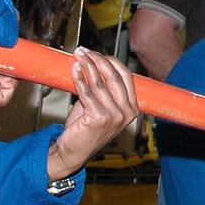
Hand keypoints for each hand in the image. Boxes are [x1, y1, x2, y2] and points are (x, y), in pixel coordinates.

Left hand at [47, 47, 139, 179]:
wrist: (73, 152)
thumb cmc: (85, 130)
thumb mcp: (99, 106)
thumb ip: (100, 88)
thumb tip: (90, 63)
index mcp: (132, 108)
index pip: (125, 76)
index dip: (110, 61)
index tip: (95, 53)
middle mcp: (126, 112)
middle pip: (114, 77)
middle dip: (98, 60)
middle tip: (84, 51)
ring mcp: (114, 116)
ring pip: (100, 83)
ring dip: (87, 66)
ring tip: (78, 56)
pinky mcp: (99, 119)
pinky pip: (87, 92)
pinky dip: (80, 78)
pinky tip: (74, 70)